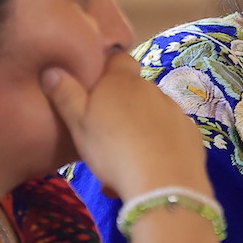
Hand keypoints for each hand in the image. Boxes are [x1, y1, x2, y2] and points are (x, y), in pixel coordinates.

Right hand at [40, 54, 213, 202]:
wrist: (162, 184)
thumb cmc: (111, 149)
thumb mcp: (78, 124)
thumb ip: (65, 95)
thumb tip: (52, 69)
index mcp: (122, 82)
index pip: (118, 59)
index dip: (108, 69)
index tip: (97, 87)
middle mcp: (152, 89)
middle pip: (134, 90)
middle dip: (122, 106)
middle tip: (105, 135)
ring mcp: (175, 111)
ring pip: (152, 114)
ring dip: (139, 129)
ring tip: (125, 160)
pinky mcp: (191, 134)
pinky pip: (170, 135)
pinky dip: (160, 146)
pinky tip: (149, 167)